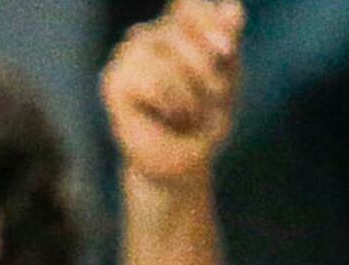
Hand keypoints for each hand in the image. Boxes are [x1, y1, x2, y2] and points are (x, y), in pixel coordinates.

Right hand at [103, 0, 243, 189]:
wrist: (182, 164)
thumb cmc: (205, 120)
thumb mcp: (227, 76)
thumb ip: (226, 41)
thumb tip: (234, 8)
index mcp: (178, 26)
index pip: (189, 4)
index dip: (207, 21)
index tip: (226, 50)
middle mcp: (151, 33)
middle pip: (183, 28)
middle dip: (207, 69)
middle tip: (210, 99)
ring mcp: (129, 54)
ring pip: (168, 57)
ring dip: (189, 93)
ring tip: (187, 113)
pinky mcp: (114, 79)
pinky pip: (153, 79)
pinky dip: (171, 104)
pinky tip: (167, 116)